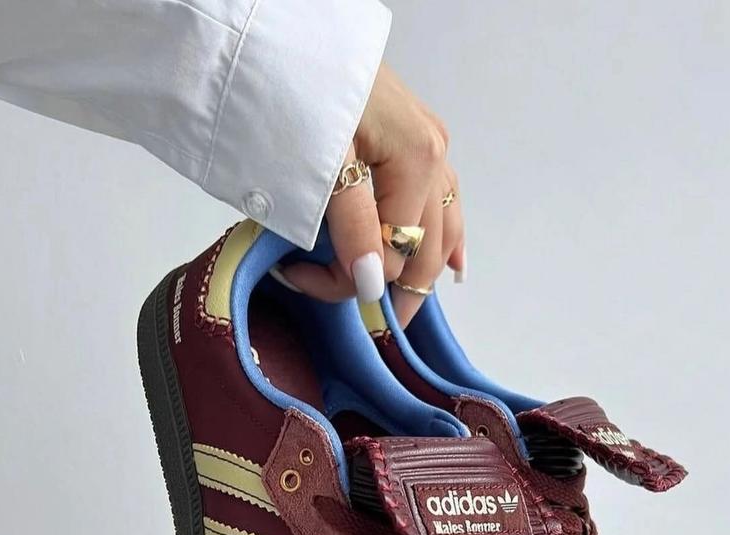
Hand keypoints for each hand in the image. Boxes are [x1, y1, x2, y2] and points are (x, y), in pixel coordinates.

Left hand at [281, 63, 464, 326]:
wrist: (276, 28)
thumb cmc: (294, 88)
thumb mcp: (321, 166)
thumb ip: (351, 228)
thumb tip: (373, 286)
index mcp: (418, 162)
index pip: (392, 254)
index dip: (346, 281)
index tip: (296, 276)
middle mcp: (434, 155)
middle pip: (424, 248)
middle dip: (385, 285)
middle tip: (348, 311)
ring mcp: (430, 144)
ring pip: (441, 227)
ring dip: (418, 268)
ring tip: (400, 304)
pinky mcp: (414, 137)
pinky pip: (442, 200)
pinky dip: (441, 236)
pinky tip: (452, 265)